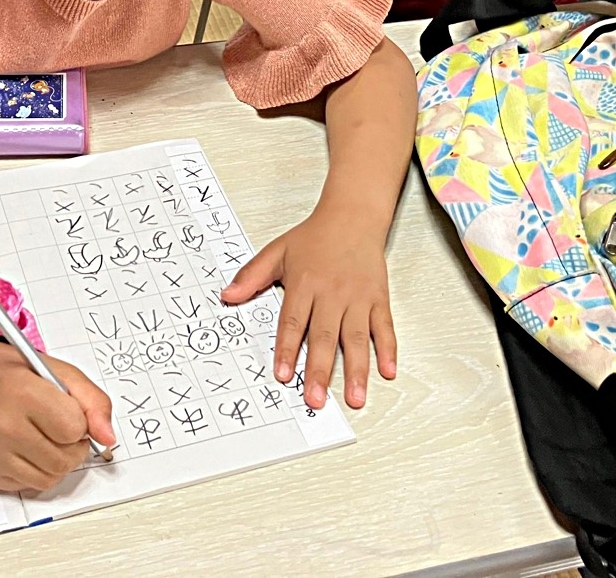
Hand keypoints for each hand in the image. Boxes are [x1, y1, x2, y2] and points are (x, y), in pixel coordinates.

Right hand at [0, 343, 114, 491]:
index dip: (78, 421)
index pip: (74, 428)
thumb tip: (107, 437)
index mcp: (24, 393)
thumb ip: (92, 401)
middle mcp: (5, 427)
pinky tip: (26, 449)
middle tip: (59, 426)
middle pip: (65, 459)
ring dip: (58, 461)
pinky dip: (37, 471)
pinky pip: (31, 485)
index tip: (68, 411)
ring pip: (51, 477)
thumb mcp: (60, 373)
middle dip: (72, 445)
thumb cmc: (16, 375)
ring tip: (44, 437)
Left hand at [221, 213, 395, 409]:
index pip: (294, 321)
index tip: (282, 375)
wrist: (353, 215)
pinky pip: (385, 327)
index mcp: (304, 283)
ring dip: (356, 369)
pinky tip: (388, 372)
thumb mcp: (277, 251)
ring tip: (354, 398)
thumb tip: (226, 297)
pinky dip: (388, 349)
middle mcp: (332, 293)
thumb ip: (251, 276)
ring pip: (357, 337)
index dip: (286, 349)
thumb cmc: (314, 236)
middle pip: (325, 336)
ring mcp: (358, 298)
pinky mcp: (379, 298)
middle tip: (315, 399)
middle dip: (319, 370)